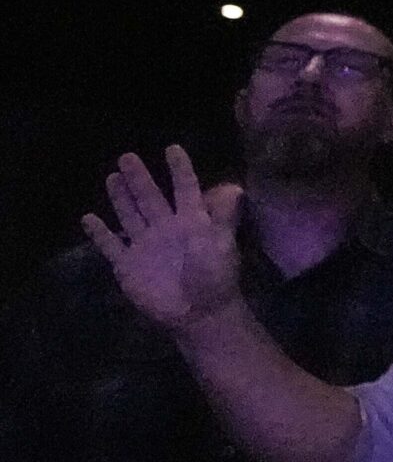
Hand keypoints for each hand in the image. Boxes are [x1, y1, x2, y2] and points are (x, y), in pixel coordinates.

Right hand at [83, 146, 245, 331]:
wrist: (198, 314)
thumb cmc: (214, 277)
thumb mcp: (222, 243)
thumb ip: (223, 216)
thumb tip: (236, 187)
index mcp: (191, 221)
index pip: (185, 189)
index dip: (179, 169)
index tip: (172, 148)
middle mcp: (165, 228)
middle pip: (150, 198)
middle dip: (139, 178)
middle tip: (127, 156)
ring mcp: (145, 246)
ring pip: (130, 215)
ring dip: (120, 197)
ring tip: (112, 176)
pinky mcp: (127, 265)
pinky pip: (110, 245)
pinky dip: (99, 233)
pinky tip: (88, 218)